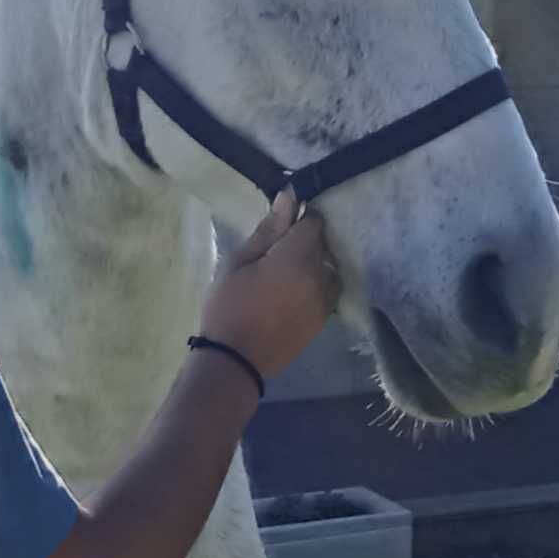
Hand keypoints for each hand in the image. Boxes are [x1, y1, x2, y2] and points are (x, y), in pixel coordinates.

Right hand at [199, 193, 338, 380]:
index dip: (299, 218)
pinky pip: (328, 291)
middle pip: (323, 245)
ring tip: (287, 271)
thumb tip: (290, 197)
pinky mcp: (323, 320)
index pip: (314, 223)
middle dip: (305, 241)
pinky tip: (293, 291)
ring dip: (315, 263)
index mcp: (298, 259)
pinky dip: (317, 284)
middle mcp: (321, 278)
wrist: (234, 361)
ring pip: (330, 268)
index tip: (281, 224)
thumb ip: (269, 230)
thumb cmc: (228, 306)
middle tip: (276, 250)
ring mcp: (325, 302)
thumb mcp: (239, 261)